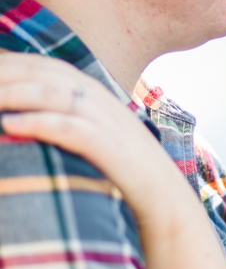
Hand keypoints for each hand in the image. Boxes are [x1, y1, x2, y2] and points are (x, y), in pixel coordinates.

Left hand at [0, 52, 187, 228]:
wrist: (167, 204)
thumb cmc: (124, 176)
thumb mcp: (96, 139)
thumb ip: (69, 121)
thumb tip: (25, 116)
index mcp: (94, 93)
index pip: (42, 65)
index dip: (8, 63)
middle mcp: (100, 99)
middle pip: (42, 72)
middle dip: (3, 73)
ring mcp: (107, 121)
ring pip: (52, 93)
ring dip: (10, 92)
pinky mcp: (110, 147)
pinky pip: (70, 128)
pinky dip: (37, 123)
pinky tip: (9, 125)